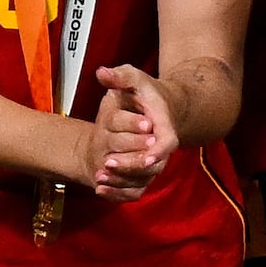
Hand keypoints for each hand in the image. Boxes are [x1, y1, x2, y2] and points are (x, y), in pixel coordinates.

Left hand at [86, 60, 174, 193]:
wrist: (154, 109)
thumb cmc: (144, 93)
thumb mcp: (133, 78)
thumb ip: (119, 76)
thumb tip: (101, 73)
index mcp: (164, 126)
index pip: (166, 142)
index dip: (158, 151)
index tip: (146, 157)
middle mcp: (162, 148)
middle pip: (152, 165)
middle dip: (130, 165)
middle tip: (107, 161)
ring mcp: (154, 163)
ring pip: (142, 180)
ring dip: (121, 181)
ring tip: (99, 176)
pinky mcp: (144, 174)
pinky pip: (134, 190)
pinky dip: (118, 193)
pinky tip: (99, 189)